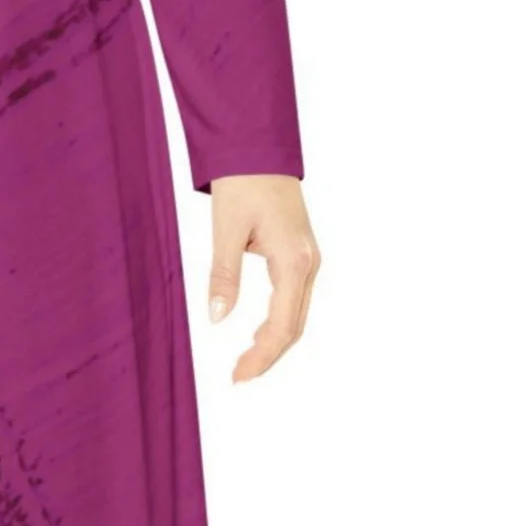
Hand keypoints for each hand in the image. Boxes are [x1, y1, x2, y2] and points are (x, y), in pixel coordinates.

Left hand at [204, 175, 317, 382]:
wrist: (260, 148)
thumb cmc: (243, 182)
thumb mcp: (226, 229)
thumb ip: (223, 275)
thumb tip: (217, 317)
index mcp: (293, 261)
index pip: (281, 325)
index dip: (261, 356)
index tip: (238, 377)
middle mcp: (309, 263)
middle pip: (294, 326)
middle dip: (268, 356)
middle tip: (238, 377)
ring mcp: (309, 259)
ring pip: (297, 315)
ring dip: (275, 341)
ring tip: (246, 362)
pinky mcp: (302, 253)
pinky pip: (296, 299)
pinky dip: (280, 321)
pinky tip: (259, 332)